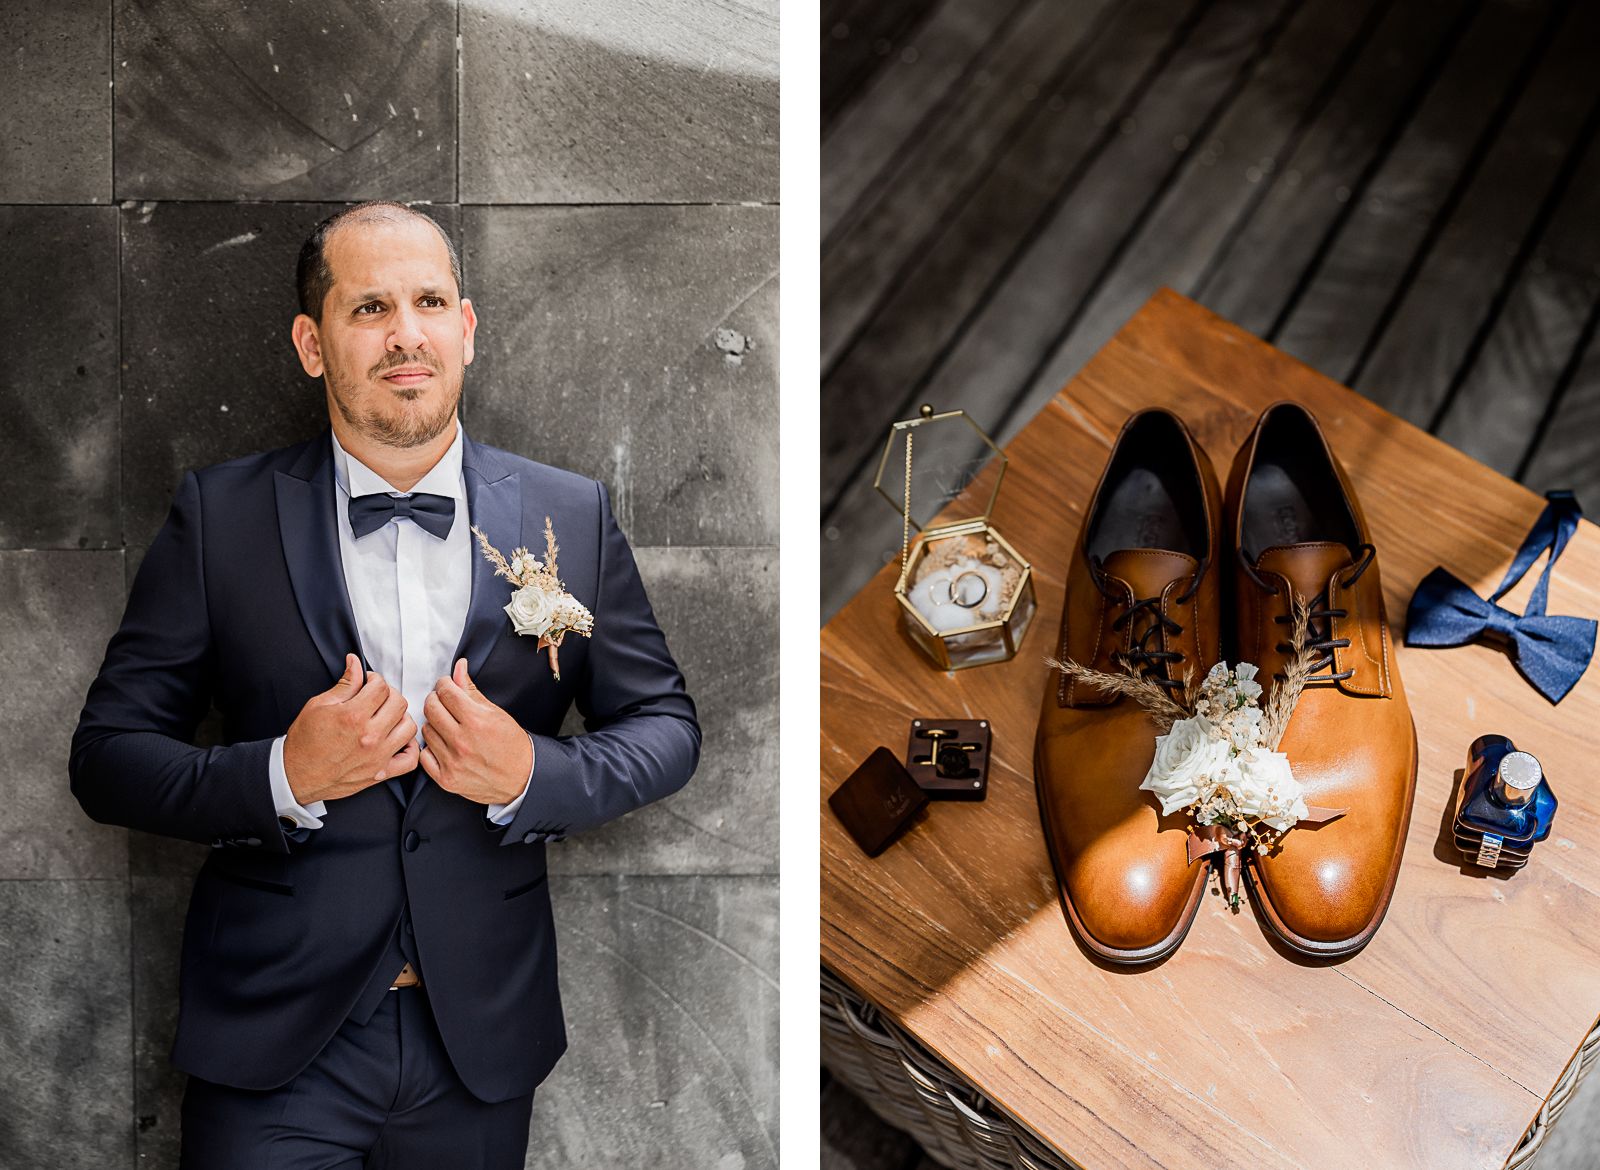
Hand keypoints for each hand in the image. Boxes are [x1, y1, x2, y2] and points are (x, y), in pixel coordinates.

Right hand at [282, 654, 418, 804]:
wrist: (295, 775)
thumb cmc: (304, 741)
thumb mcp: (319, 705)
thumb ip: (344, 684)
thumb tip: (355, 663)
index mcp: (353, 716)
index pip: (382, 687)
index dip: (374, 680)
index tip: (368, 683)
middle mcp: (370, 736)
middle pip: (399, 703)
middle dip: (388, 695)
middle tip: (376, 698)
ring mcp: (378, 756)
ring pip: (409, 726)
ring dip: (400, 718)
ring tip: (386, 717)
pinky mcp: (381, 773)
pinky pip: (411, 760)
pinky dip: (410, 749)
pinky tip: (398, 740)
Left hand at [420, 658, 532, 805]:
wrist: (522, 778)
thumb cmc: (512, 745)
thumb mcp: (496, 713)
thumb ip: (471, 690)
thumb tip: (459, 668)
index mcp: (476, 721)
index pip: (445, 692)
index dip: (444, 684)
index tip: (447, 687)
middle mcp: (462, 742)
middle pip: (430, 708)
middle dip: (436, 699)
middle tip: (445, 703)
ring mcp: (453, 762)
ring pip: (426, 730)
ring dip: (434, 724)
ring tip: (448, 726)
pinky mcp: (447, 779)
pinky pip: (424, 756)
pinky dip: (431, 749)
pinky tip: (443, 745)